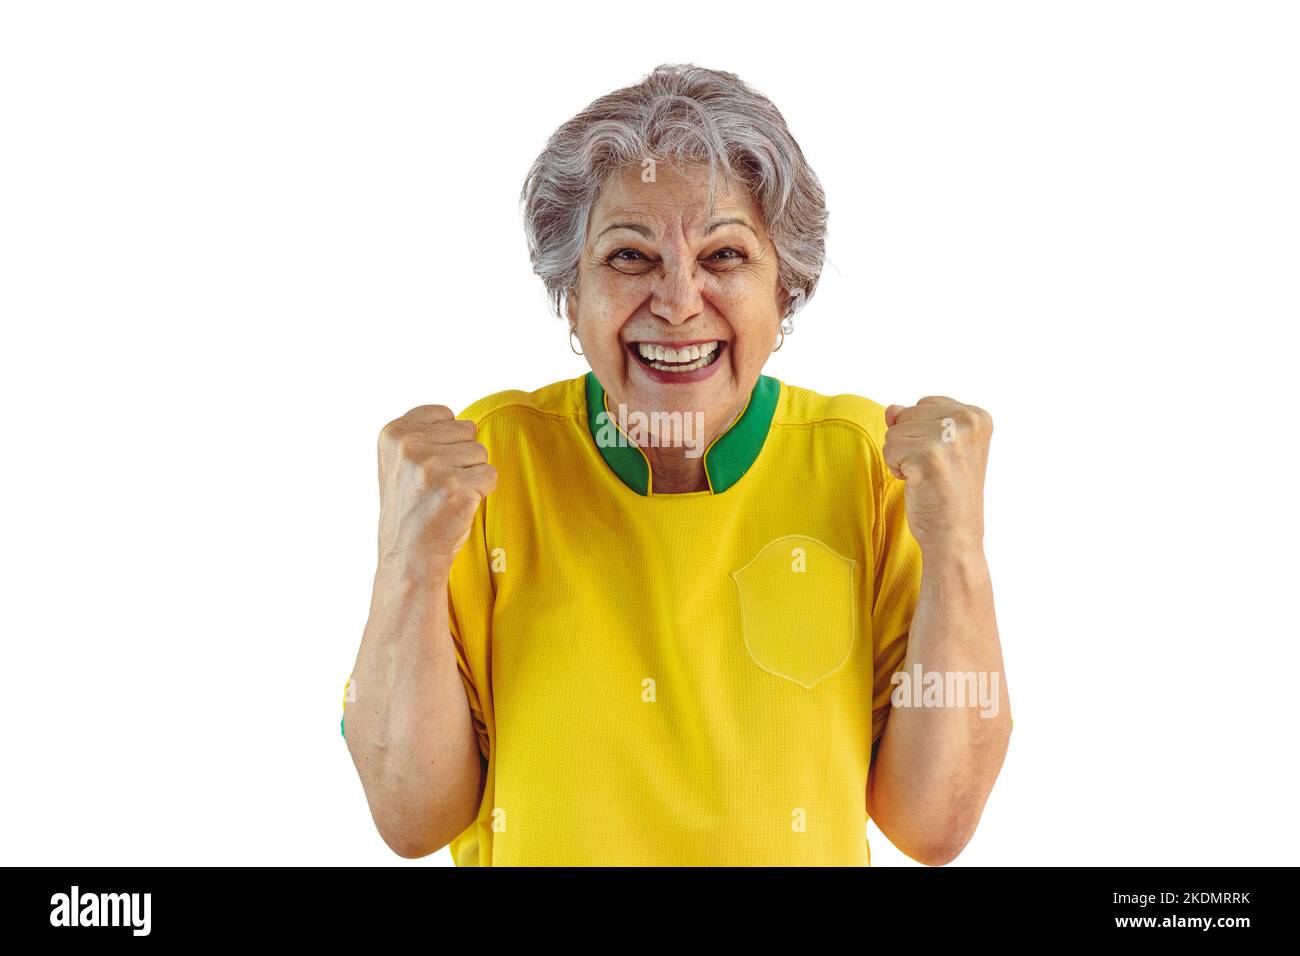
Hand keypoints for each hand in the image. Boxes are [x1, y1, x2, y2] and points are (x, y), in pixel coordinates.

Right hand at [376, 404, 496, 581]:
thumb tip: (468, 423)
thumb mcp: (400, 463)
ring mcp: (433, 465)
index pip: (446, 414)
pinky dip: (482, 492)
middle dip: (461, 458)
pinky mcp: (456, 486)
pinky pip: (490, 475)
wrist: (410, 556)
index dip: (446, 442)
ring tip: (447, 497)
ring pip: (481, 453)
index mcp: (393, 433)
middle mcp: (410, 445)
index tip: (429, 470)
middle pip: (467, 430)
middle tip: (439, 487)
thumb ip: (424, 435)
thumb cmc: (412, 510)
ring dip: (471, 476)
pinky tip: (459, 507)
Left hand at [883, 396, 991, 554]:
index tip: (943, 458)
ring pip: (895, 432)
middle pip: (907, 415)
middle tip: (933, 470)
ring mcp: (950, 438)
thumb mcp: (938, 447)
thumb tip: (891, 409)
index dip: (922, 434)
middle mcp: (968, 422)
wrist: (954, 534)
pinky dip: (896, 469)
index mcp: (977, 416)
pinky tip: (918, 483)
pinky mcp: (929, 456)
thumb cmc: (946, 493)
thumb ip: (916, 421)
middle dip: (909, 444)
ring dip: (902, 458)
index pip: (924, 404)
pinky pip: (890, 449)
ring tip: (926, 477)